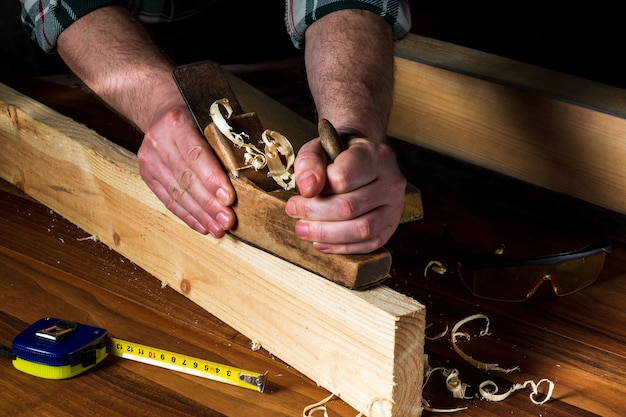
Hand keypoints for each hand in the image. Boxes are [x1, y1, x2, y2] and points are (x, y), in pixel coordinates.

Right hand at [137, 104, 235, 236]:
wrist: (159, 109)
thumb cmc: (193, 113)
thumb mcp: (210, 116)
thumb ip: (226, 139)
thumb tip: (254, 168)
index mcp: (177, 123)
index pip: (196, 156)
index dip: (213, 180)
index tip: (229, 199)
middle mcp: (160, 141)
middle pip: (187, 179)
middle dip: (209, 204)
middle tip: (228, 220)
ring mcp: (150, 159)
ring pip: (178, 193)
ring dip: (200, 215)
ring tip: (219, 229)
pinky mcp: (148, 174)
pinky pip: (168, 199)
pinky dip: (187, 215)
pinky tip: (202, 226)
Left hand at [285, 137, 405, 253]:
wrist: (364, 158)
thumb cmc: (340, 153)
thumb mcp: (320, 147)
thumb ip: (310, 161)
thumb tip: (308, 188)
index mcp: (375, 155)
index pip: (343, 178)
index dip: (317, 189)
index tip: (301, 192)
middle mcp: (391, 180)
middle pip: (349, 207)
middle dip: (314, 213)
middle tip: (293, 211)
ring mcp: (394, 205)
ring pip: (361, 229)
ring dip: (326, 234)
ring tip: (303, 229)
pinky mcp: (391, 225)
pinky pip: (368, 244)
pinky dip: (341, 247)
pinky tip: (320, 242)